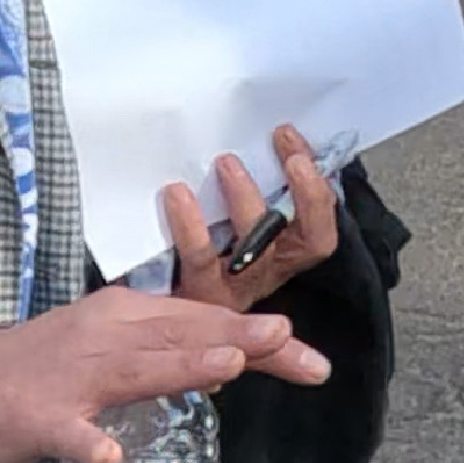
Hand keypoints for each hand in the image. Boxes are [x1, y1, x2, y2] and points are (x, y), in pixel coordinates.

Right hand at [0, 282, 328, 462]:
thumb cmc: (34, 373)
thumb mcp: (105, 347)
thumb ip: (162, 352)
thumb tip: (227, 358)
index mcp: (120, 318)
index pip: (200, 323)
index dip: (255, 339)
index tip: (310, 357)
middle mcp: (100, 336)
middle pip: (178, 336)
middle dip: (236, 340)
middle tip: (290, 342)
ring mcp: (67, 378)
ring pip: (132, 369)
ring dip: (179, 365)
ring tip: (226, 366)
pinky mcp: (34, 420)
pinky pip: (66, 434)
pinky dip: (87, 444)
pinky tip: (110, 457)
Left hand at [167, 123, 339, 314]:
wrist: (144, 320)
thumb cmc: (188, 254)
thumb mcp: (229, 222)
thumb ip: (255, 191)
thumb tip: (273, 141)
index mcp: (279, 258)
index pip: (320, 233)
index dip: (318, 192)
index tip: (298, 150)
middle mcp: (262, 277)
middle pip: (304, 244)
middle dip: (307, 196)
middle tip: (292, 157)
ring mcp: (230, 291)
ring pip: (255, 252)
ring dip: (248, 203)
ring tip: (226, 163)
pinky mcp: (192, 294)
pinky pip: (199, 259)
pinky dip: (190, 225)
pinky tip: (176, 193)